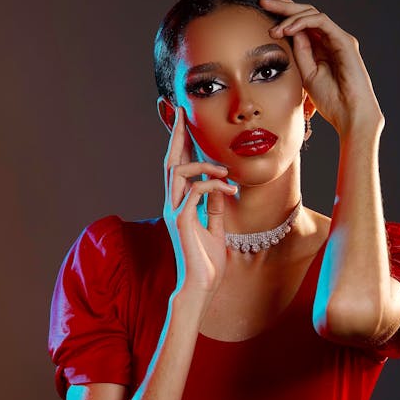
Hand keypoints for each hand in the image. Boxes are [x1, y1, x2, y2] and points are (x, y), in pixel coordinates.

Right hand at [163, 107, 236, 297]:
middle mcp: (172, 204)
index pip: (177, 167)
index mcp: (179, 205)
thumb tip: (219, 187)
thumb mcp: (215, 228)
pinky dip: (214, 185)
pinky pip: (195, 191)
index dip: (179, 144)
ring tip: (225, 171)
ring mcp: (174, 211)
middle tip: (182, 113)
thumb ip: (214, 207)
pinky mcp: (181, 220)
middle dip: (176, 136)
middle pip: (170, 162)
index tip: (183, 121)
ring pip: (179, 172)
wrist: (201, 286)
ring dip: (205, 165)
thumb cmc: (207, 262)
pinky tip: (229, 190)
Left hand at [259, 0, 383, 136]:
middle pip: (305, 12)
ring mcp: (338, 38)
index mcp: (320, 47)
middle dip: (283, 3)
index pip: (300, 23)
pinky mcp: (344, 40)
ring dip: (289, 16)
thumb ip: (299, 52)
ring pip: (311, 14)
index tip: (264, 1)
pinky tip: (287, 29)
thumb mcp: (306, 73)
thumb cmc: (331, 100)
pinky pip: (320, 22)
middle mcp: (330, 39)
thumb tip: (287, 31)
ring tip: (273, 29)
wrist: (349, 114)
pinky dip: (302, 22)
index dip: (283, 10)